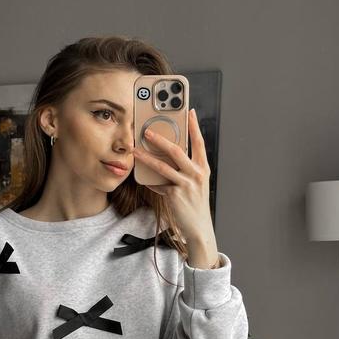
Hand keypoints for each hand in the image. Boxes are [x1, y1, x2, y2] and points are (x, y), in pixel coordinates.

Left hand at [133, 108, 215, 244]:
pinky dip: (149, 181)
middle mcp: (196, 174)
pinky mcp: (174, 195)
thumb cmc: (195, 203)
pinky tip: (142, 178)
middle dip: (160, 139)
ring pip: (162, 166)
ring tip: (135, 150)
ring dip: (147, 157)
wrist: (199, 227)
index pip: (199, 142)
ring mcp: (186, 185)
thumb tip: (169, 155)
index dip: (194, 126)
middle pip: (177, 150)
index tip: (190, 111)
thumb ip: (186, 168)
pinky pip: (158, 184)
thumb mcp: (196, 183)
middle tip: (147, 131)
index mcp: (203, 168)